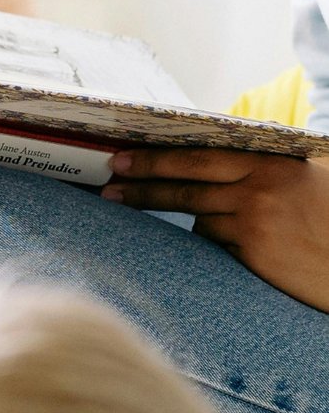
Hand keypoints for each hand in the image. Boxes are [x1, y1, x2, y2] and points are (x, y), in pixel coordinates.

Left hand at [103, 149, 328, 308]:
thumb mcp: (304, 176)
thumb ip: (261, 169)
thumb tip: (210, 165)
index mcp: (270, 162)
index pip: (199, 157)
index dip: (156, 158)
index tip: (122, 158)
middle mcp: (259, 189)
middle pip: (185, 186)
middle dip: (142, 185)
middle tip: (108, 186)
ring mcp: (255, 223)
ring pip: (199, 217)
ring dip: (178, 215)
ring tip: (138, 206)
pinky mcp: (255, 255)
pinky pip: (216, 244)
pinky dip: (213, 240)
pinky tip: (222, 240)